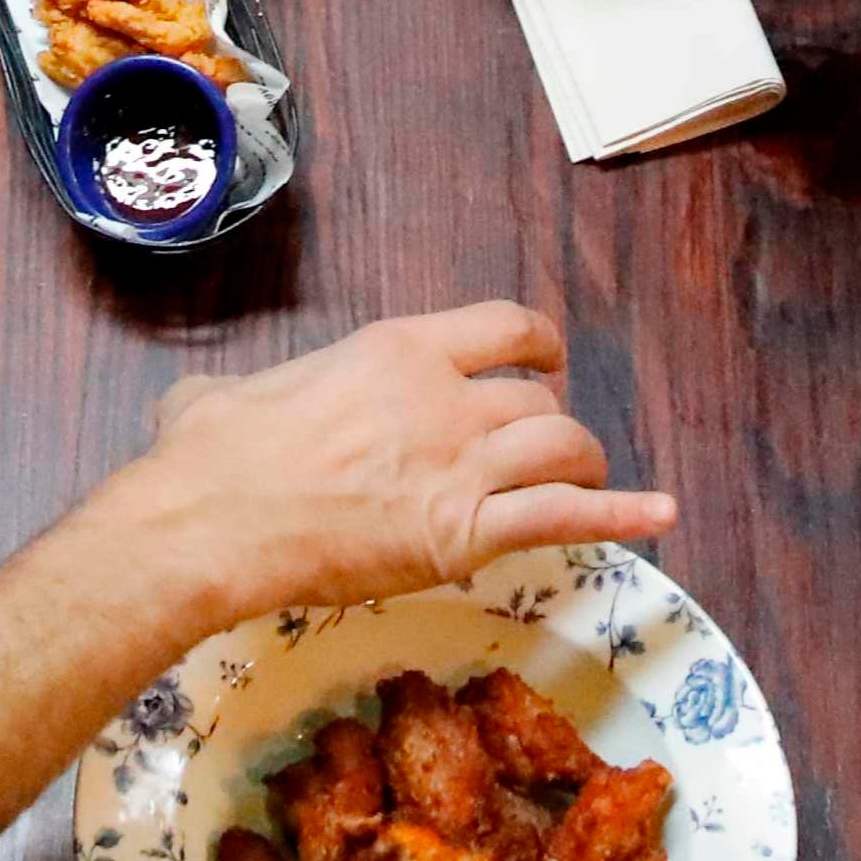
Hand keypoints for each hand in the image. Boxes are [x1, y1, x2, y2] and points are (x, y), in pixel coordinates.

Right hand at [122, 302, 675, 626]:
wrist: (209, 524)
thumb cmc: (207, 459)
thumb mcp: (219, 394)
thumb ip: (238, 391)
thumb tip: (201, 406)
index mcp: (396, 350)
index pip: (504, 326)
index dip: (538, 345)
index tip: (543, 361)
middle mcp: (443, 397)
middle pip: (538, 400)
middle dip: (547, 424)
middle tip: (540, 448)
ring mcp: (460, 465)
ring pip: (564, 448)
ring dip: (583, 464)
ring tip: (585, 479)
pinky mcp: (466, 534)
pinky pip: (566, 516)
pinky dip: (620, 515)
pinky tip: (659, 514)